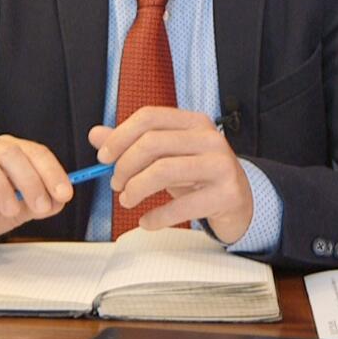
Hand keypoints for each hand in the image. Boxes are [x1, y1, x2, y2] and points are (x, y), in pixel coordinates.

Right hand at [0, 135, 73, 242]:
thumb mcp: (20, 210)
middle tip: (39, 206)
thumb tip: (59, 201)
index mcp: (10, 152)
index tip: (64, 193)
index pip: (35, 152)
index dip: (52, 171)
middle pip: (10, 152)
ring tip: (10, 210)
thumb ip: (39, 204)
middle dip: (30, 180)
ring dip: (0, 186)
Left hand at [89, 109, 253, 243]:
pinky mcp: (226, 194)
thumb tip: (96, 135)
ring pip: (163, 170)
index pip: (149, 117)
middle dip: (125, 166)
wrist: (241, 202)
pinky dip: (156, 217)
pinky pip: (181, 206)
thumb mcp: (166, 156)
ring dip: (136, 188)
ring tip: (127, 201)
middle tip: (116, 185)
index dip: (120, 136)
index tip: (103, 158)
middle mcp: (209, 139)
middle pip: (152, 143)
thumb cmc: (198, 176)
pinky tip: (147, 221)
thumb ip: (132, 144)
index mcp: (194, 122)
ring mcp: (221, 166)